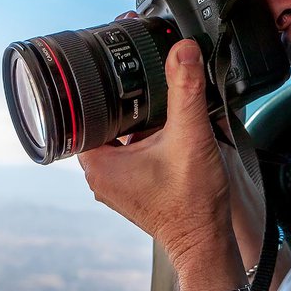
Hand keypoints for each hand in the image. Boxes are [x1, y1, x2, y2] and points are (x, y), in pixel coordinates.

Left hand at [78, 39, 245, 290]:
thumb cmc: (192, 204)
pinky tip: (163, 122)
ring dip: (134, 115)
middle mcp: (99, 173)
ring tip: (153, 95)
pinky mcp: (131, 183)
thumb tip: (181, 50)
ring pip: (117, 132)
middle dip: (121, 96)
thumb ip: (186, 90)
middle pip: (100, 119)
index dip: (97, 84)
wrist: (207, 240)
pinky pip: (129, 147)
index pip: (82, 110)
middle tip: (139, 73)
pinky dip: (143, 132)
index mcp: (98, 163)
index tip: (114, 64)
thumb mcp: (190, 137)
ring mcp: (115, 180)